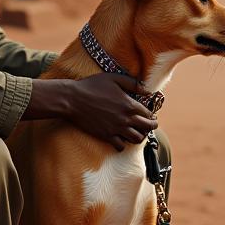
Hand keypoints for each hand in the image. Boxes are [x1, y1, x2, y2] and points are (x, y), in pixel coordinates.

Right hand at [24, 74, 155, 149]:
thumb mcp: (114, 78)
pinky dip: (124, 144)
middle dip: (151, 126)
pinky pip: (121, 146)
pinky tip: (121, 138)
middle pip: (147, 128)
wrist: (73, 99)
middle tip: (148, 125)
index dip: (151, 115)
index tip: (150, 115)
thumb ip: (132, 83)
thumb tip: (147, 90)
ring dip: (139, 136)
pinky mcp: (106, 136)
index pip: (149, 114)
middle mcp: (126, 118)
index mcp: (129, 104)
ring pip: (137, 139)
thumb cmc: (92, 86)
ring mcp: (116, 129)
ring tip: (136, 132)